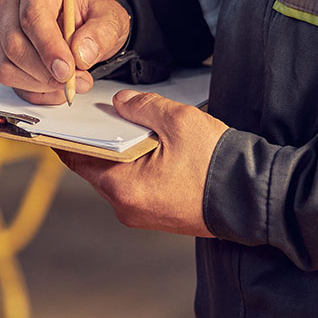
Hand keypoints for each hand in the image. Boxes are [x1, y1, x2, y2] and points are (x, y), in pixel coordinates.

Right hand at [0, 0, 130, 104]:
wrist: (85, 23)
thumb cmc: (92, 14)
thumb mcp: (111, 17)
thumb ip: (101, 32)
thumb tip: (80, 55)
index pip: (32, 16)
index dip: (48, 47)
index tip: (67, 70)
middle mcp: (13, 4)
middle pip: (14, 44)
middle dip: (45, 71)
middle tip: (76, 81)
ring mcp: (3, 30)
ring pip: (7, 65)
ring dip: (41, 83)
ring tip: (71, 81)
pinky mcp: (1, 53)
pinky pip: (10, 79)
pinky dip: (35, 90)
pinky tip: (57, 85)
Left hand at [59, 90, 227, 236]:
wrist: (257, 199)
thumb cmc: (218, 164)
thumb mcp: (178, 121)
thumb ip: (142, 106)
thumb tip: (121, 102)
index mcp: (122, 187)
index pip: (78, 158)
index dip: (68, 136)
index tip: (60, 119)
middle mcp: (126, 207)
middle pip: (98, 166)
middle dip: (99, 139)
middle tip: (100, 112)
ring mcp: (143, 215)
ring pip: (119, 175)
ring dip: (121, 151)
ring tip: (131, 125)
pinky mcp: (160, 214)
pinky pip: (137, 185)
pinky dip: (138, 164)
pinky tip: (151, 145)